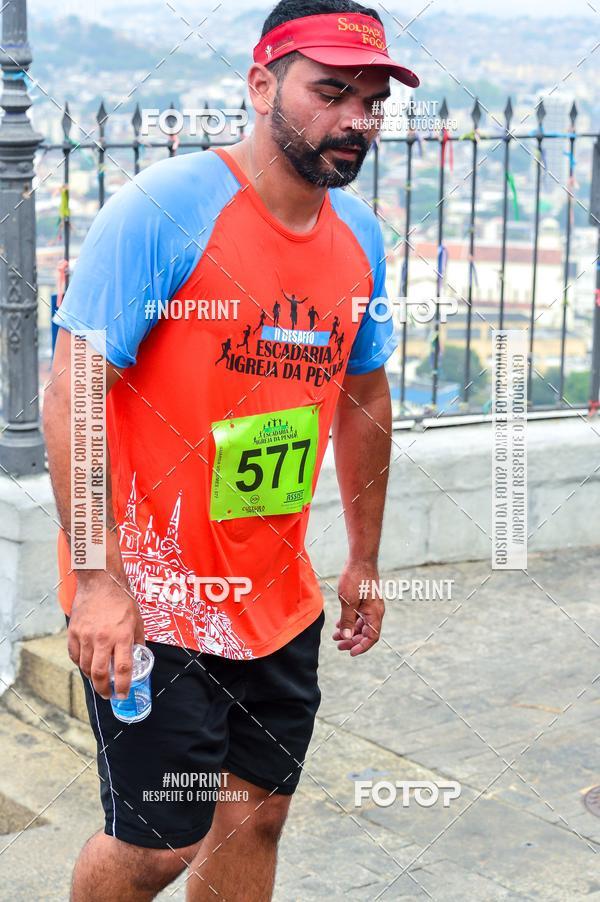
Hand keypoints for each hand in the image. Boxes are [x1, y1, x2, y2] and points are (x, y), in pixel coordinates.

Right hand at [67, 576, 144, 699]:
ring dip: (92, 678)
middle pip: (99, 674)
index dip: (123, 686)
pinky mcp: (73, 631)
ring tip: (98, 680)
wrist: (100, 580)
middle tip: (108, 694)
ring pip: (85, 667)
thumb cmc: (121, 599)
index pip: (123, 668)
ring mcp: (85, 635)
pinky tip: (87, 663)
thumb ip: (136, 640)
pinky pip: (74, 655)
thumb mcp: (137, 620)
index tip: (123, 694)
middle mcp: (102, 638)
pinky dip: (80, 663)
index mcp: (122, 636)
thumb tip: (138, 657)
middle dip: (104, 689)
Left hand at [332, 560, 383, 655]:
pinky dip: (350, 622)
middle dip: (353, 641)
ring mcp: (371, 605)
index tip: (350, 652)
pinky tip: (339, 624)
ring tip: (335, 636)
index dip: (362, 647)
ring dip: (350, 632)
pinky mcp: (366, 600)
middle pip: (366, 633)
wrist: (361, 559)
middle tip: (338, 645)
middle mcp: (376, 611)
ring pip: (362, 625)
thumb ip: (347, 621)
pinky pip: (360, 616)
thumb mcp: (348, 602)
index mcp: (375, 613)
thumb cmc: (355, 578)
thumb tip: (346, 638)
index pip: (372, 637)